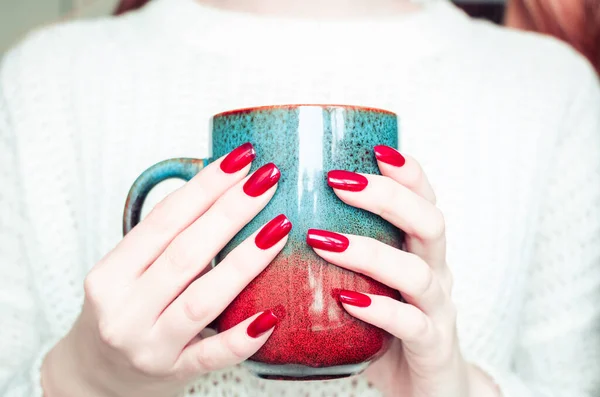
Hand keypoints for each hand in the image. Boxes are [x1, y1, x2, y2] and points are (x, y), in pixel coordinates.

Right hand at [42, 143, 290, 396]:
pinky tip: (273, 314)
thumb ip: (164, 241)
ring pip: (202, 299)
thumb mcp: (126, 272)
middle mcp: (123, 310)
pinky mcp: (173, 373)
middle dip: (231, 212)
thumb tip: (224, 190)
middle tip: (268, 179)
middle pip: (185, 253)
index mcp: (110, 275)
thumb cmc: (122, 311)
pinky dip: (242, 336)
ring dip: (244, 262)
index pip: (164, 221)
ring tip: (279, 228)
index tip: (241, 160)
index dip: (204, 187)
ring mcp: (148, 346)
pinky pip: (212, 355)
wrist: (95, 376)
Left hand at [307, 146, 499, 396]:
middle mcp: (435, 272)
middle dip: (387, 196)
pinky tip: (346, 300)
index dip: (408, 172)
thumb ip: (343, 251)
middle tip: (338, 182)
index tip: (375, 149)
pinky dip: (379, 309)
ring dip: (370, 251)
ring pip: (417, 272)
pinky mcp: (432, 346)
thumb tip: (281, 216)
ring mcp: (437, 309)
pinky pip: (411, 324)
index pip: (424, 199)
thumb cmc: (386, 326)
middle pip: (429, 222)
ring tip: (323, 240)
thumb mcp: (369, 279)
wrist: (426, 387)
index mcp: (420, 251)